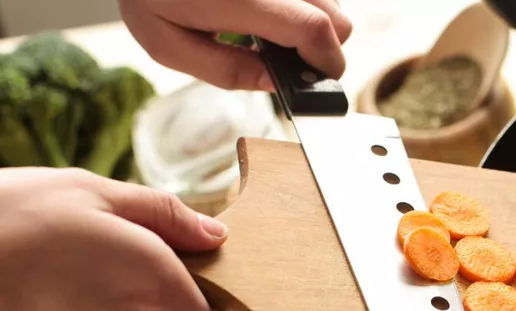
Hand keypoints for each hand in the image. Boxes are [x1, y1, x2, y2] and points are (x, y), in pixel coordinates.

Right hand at [0, 167, 223, 310]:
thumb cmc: (19, 217)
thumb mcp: (99, 193)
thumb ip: (169, 216)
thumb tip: (215, 235)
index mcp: (158, 290)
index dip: (194, 302)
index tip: (171, 270)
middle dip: (136, 287)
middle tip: (94, 243)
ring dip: (95, 297)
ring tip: (54, 257)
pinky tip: (31, 280)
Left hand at [119, 0, 352, 90]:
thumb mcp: (167, 44)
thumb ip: (225, 70)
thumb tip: (276, 83)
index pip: (311, 28)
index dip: (327, 62)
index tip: (320, 85)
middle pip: (336, 18)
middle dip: (325, 49)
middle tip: (292, 62)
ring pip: (332, 3)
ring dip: (316, 25)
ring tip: (276, 33)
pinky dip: (304, 7)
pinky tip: (273, 13)